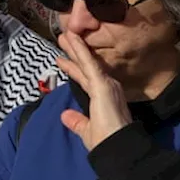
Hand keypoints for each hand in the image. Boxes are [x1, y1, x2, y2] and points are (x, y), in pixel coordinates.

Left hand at [56, 31, 131, 151]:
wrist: (116, 146)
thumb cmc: (105, 141)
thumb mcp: (86, 130)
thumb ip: (77, 121)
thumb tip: (65, 115)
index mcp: (101, 99)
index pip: (85, 80)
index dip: (73, 68)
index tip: (62, 59)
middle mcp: (106, 88)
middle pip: (85, 67)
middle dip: (74, 53)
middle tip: (64, 38)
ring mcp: (105, 84)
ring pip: (87, 62)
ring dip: (76, 47)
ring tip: (65, 33)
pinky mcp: (102, 83)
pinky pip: (89, 64)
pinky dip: (80, 51)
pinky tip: (73, 40)